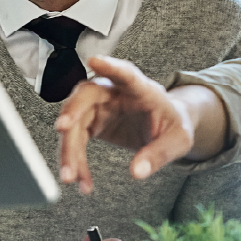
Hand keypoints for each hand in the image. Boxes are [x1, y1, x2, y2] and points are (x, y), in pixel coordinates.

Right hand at [55, 56, 212, 192]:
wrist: (165, 128)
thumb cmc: (173, 125)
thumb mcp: (178, 140)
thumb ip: (160, 154)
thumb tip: (138, 172)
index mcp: (141, 89)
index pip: (126, 74)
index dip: (111, 66)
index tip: (95, 61)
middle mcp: (114, 92)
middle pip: (88, 94)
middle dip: (73, 109)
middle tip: (62, 129)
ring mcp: (100, 106)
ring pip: (75, 122)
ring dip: (69, 149)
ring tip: (72, 177)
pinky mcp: (92, 123)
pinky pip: (75, 140)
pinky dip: (74, 160)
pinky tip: (79, 180)